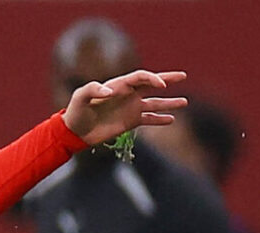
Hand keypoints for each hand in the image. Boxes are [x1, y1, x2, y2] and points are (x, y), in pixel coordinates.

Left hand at [62, 70, 187, 145]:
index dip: (153, 78)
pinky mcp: (130, 122)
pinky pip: (149, 120)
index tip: (162, 85)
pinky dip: (160, 120)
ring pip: (154, 103)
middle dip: (168, 79)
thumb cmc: (76, 110)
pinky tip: (171, 120)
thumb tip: (110, 90)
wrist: (75, 131)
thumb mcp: (80, 96)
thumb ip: (93, 89)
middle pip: (152, 84)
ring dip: (169, 103)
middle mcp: (128, 94)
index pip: (141, 77)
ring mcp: (130, 108)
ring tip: (184, 102)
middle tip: (183, 75)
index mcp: (119, 85)